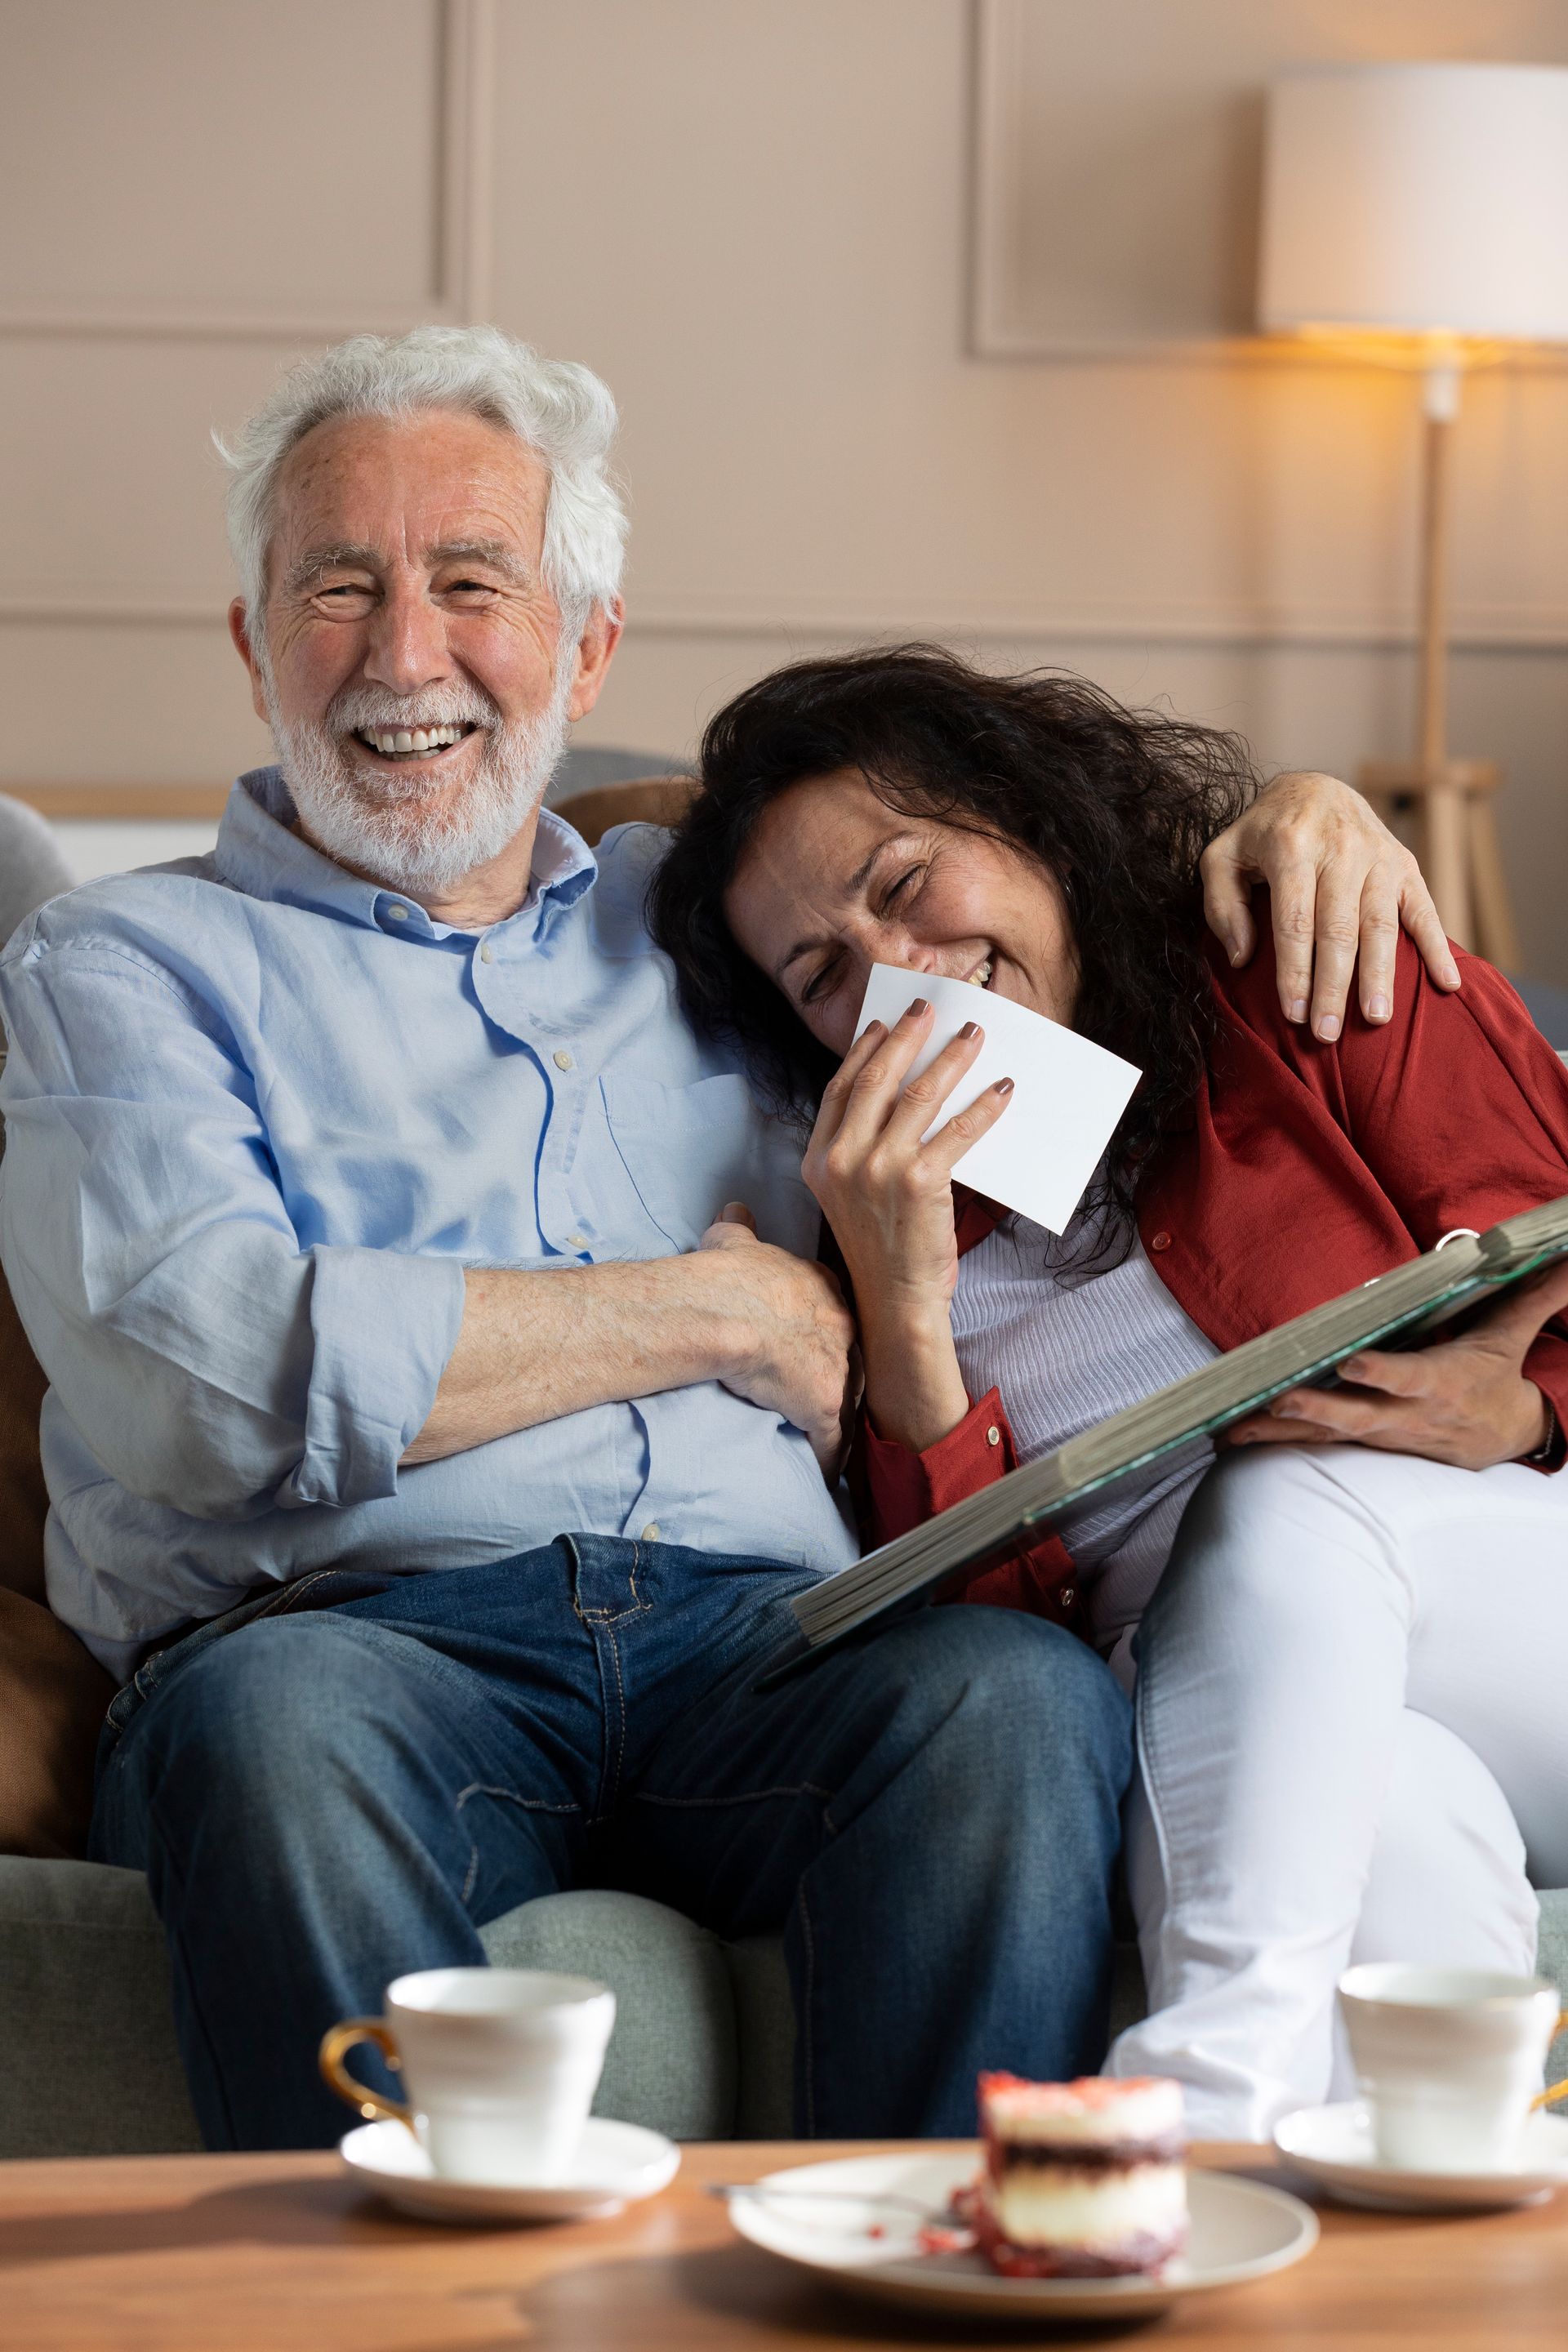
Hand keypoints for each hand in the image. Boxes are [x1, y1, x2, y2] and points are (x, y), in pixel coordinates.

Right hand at [696, 1203, 857, 1475]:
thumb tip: (735, 1211)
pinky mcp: (824, 1406)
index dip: (822, 1332)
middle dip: (838, 1376)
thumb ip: (740, 1228)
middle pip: (850, 1358)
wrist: (721, 1311)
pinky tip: (824, 1475)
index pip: (833, 1314)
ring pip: (847, 1401)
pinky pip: (831, 1442)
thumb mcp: (733, 1241)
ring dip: (838, 1422)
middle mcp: (840, 1326)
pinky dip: (827, 1460)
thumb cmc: (725, 1276)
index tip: (814, 1345)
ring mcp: (837, 1367)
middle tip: (824, 1394)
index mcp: (821, 1287)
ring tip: (829, 1440)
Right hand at [800, 1000, 1014, 1451]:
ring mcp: (877, 1169)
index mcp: (818, 1160)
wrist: (894, 1302)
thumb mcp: (850, 1196)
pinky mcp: (918, 1183)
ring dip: (951, 1059)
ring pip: (918, 1096)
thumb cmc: (880, 1250)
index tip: (885, 1024)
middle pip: (875, 1079)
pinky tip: (1001, 1091)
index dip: (865, 1051)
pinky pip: (957, 1130)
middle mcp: (840, 1160)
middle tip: (930, 1009)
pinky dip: (983, 1106)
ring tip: (973, 1037)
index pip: (840, 1089)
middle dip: (907, 1037)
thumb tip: (903, 1098)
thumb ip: (861, 1150)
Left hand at [1200, 771, 1459, 1043]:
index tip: (1294, 1015)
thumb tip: (1242, 957)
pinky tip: (1447, 984)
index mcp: (1291, 846)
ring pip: (1380, 924)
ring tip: (1377, 1019)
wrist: (1315, 787)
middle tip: (1328, 1032)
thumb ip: (1221, 905)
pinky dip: (1438, 947)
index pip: (1295, 920)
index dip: (1294, 971)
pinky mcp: (1405, 865)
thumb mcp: (1222, 855)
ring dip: (1380, 975)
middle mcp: (1340, 848)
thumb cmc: (1262, 834)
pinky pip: (1424, 910)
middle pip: (1338, 929)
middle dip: (1333, 985)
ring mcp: (1378, 856)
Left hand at [1224, 1259, 1567, 1470]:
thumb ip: (1536, 1294)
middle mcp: (1406, 1414)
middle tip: (1279, 1396)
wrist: (1503, 1437)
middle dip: (1318, 1407)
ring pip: (1327, 1433)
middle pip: (1358, 1414)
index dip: (1381, 1372)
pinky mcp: (1363, 1443)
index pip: (1408, 1376)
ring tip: (1231, 1427)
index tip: (1351, 1361)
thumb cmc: (1496, 1374)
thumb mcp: (1512, 1333)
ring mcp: (1380, 1433)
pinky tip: (1231, 1436)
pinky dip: (1275, 1438)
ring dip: (1280, 1428)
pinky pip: (1314, 1442)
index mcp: (1441, 1382)